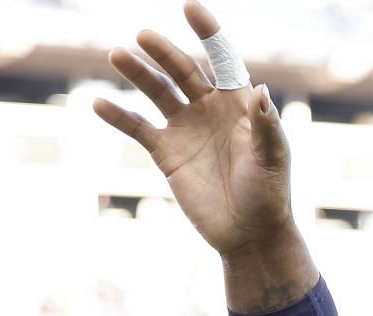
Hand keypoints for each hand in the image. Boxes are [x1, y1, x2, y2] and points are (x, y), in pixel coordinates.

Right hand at [94, 3, 298, 261]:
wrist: (249, 235)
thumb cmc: (269, 196)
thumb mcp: (273, 160)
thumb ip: (266, 126)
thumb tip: (260, 91)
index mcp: (239, 104)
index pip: (222, 60)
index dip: (209, 33)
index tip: (190, 7)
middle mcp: (210, 109)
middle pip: (183, 70)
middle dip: (165, 52)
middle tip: (144, 36)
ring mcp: (186, 129)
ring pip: (157, 91)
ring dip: (138, 73)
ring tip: (118, 54)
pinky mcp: (167, 153)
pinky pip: (137, 127)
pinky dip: (118, 115)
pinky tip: (99, 103)